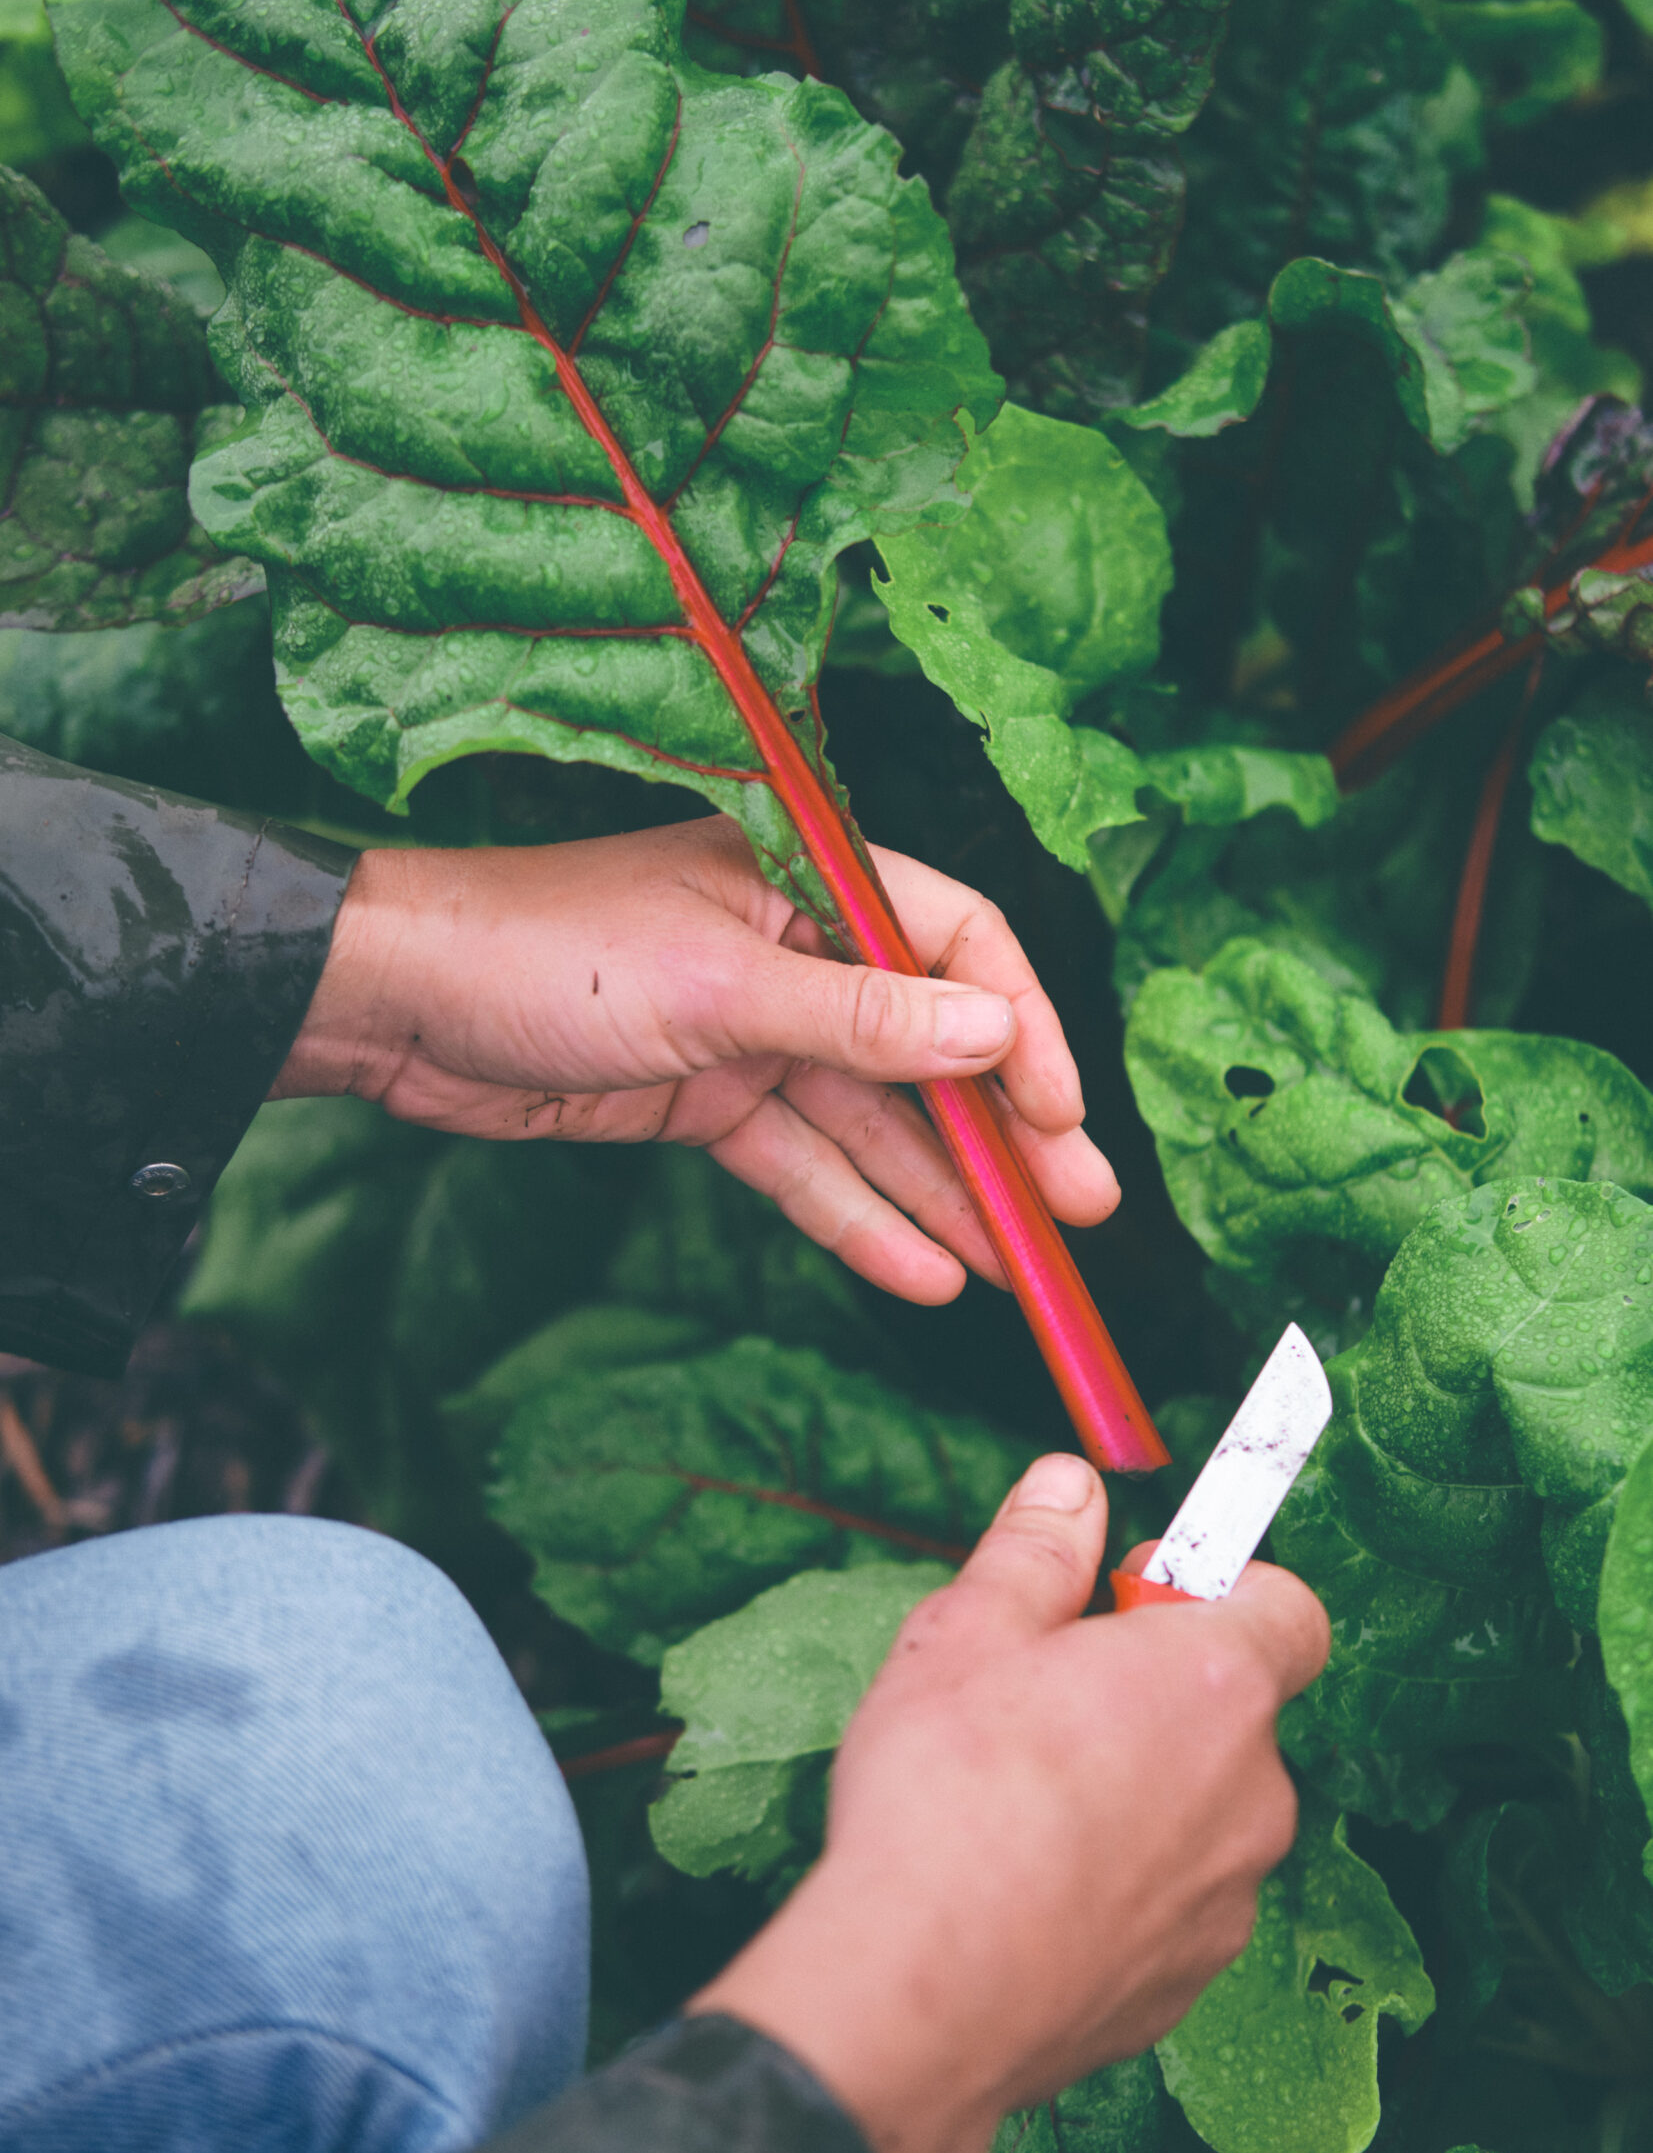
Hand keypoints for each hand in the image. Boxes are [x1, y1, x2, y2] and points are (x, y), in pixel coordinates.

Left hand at [273, 816, 1116, 1303]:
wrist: (394, 1006)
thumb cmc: (545, 951)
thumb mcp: (717, 987)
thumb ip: (859, 1021)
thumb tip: (991, 1034)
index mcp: (808, 879)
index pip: (958, 943)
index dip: (1021, 1029)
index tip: (1059, 1117)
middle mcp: (794, 949)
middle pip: (929, 1047)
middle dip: (1004, 1135)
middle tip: (1078, 1215)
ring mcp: (752, 1030)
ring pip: (874, 1121)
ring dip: (946, 1195)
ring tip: (1024, 1272)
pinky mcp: (706, 1098)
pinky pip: (803, 1163)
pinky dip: (858, 1217)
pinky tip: (926, 1273)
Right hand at [690, 1455, 1329, 2152]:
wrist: (919, 1994)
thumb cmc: (945, 1798)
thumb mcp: (965, 1635)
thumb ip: (1035, 1551)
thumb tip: (1069, 1486)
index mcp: (1216, 1683)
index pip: (1288, 1606)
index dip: (1218, 1588)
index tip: (1135, 1592)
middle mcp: (1252, 1790)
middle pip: (1235, 1711)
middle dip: (1157, 1694)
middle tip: (1047, 1698)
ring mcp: (1229, 1897)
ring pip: (1203, 1812)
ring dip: (1141, 1793)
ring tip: (1021, 1805)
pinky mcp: (1189, 1983)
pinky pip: (1173, 1902)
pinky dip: (1122, 1886)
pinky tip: (1027, 1889)